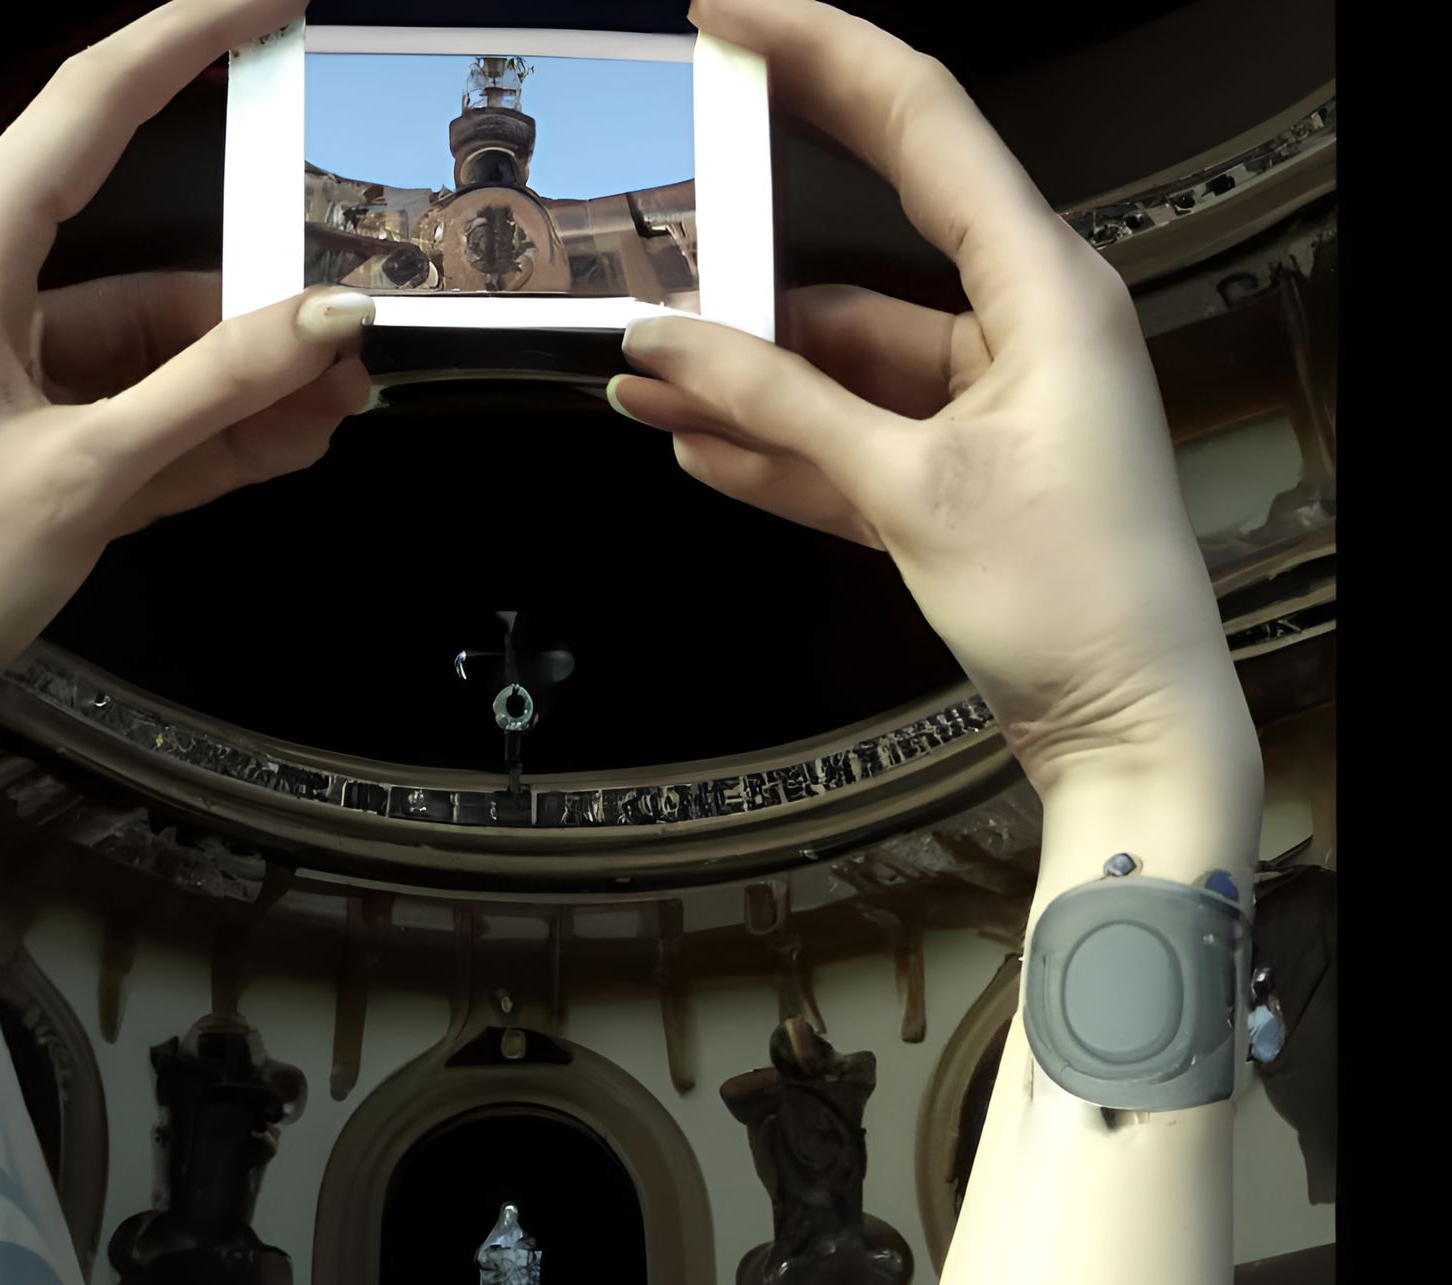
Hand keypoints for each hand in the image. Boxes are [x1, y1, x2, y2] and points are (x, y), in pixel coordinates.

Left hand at [0, 0, 371, 754]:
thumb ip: (219, 392)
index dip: (180, 46)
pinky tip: (292, 440)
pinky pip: (156, 415)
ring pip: (167, 352)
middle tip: (350, 327)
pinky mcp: (51, 441)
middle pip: (156, 264)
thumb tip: (328, 326)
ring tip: (338, 407)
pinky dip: (222, 431)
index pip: (85, 115)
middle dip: (260, 301)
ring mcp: (24, 377)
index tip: (262, 7)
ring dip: (255, 383)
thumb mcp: (91, 469)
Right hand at [612, 0, 1256, 798]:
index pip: (921, 122)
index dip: (818, 54)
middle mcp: (1016, 333)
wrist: (1126, 727)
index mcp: (1042, 287)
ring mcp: (983, 411)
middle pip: (855, 268)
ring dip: (747, 388)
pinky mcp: (957, 482)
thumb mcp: (914, 488)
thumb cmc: (1076, 598)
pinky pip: (852, 444)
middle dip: (745, 285)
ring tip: (646, 393)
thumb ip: (782, 406)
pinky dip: (784, 450)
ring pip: (841, 372)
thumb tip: (668, 347)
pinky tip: (703, 450)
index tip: (724, 21)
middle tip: (652, 282)